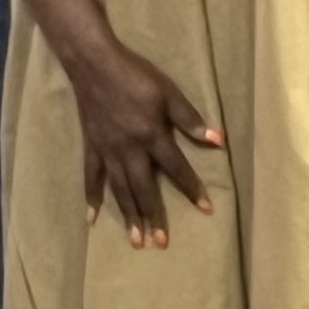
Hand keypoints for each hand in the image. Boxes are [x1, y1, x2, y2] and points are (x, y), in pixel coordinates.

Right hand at [67, 43, 218, 250]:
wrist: (94, 65)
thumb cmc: (137, 77)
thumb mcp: (169, 93)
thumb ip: (190, 119)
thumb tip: (218, 141)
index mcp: (152, 136)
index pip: (177, 168)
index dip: (192, 189)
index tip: (206, 209)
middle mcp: (129, 150)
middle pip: (144, 189)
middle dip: (154, 216)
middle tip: (162, 243)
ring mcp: (107, 151)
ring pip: (119, 190)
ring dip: (128, 216)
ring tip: (135, 240)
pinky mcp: (91, 148)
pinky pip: (91, 178)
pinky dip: (92, 198)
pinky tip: (92, 218)